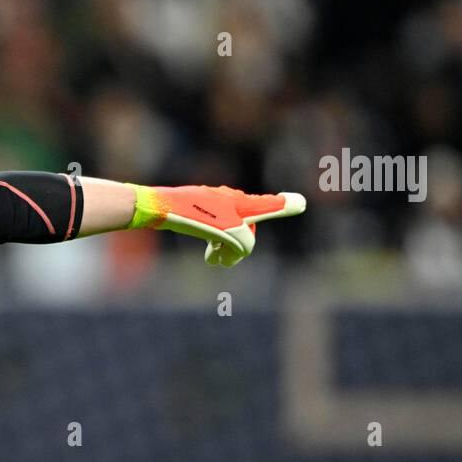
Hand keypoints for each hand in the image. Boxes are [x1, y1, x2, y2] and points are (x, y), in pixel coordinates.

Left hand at [128, 184, 306, 266]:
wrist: (161, 208)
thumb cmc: (197, 218)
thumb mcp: (228, 234)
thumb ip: (244, 244)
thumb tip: (241, 250)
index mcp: (243, 203)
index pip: (270, 206)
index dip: (284, 206)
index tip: (300, 202)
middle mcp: (232, 200)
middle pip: (247, 228)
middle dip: (239, 246)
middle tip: (223, 260)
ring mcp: (215, 204)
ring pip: (230, 231)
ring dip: (226, 248)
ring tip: (214, 260)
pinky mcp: (199, 209)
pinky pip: (215, 229)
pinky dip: (215, 243)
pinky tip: (209, 255)